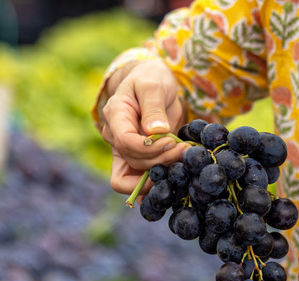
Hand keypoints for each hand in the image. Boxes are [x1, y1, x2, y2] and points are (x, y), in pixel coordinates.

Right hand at [99, 59, 187, 194]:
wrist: (152, 82)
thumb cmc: (151, 78)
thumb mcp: (154, 84)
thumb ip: (153, 107)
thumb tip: (156, 132)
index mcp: (115, 115)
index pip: (125, 142)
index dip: (149, 148)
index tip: (171, 142)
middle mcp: (114, 135)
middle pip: (132, 160)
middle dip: (159, 160)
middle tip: (184, 150)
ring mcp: (122, 149)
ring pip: (133, 175)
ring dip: (159, 171)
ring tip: (182, 156)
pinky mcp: (135, 157)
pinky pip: (135, 181)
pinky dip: (151, 184)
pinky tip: (168, 183)